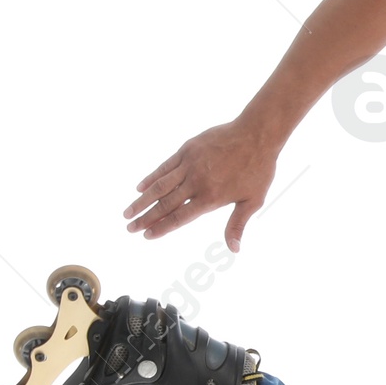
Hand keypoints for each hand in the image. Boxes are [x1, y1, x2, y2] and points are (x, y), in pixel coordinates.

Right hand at [123, 117, 278, 250]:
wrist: (257, 134)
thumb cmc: (258, 169)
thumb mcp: (253, 201)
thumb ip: (237, 225)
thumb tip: (234, 250)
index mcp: (210, 198)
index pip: (180, 217)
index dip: (162, 228)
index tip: (147, 236)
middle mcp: (196, 182)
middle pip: (165, 204)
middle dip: (146, 218)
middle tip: (130, 228)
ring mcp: (189, 164)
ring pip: (160, 186)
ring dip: (142, 200)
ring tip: (127, 212)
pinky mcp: (187, 150)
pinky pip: (165, 167)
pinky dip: (151, 178)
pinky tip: (140, 187)